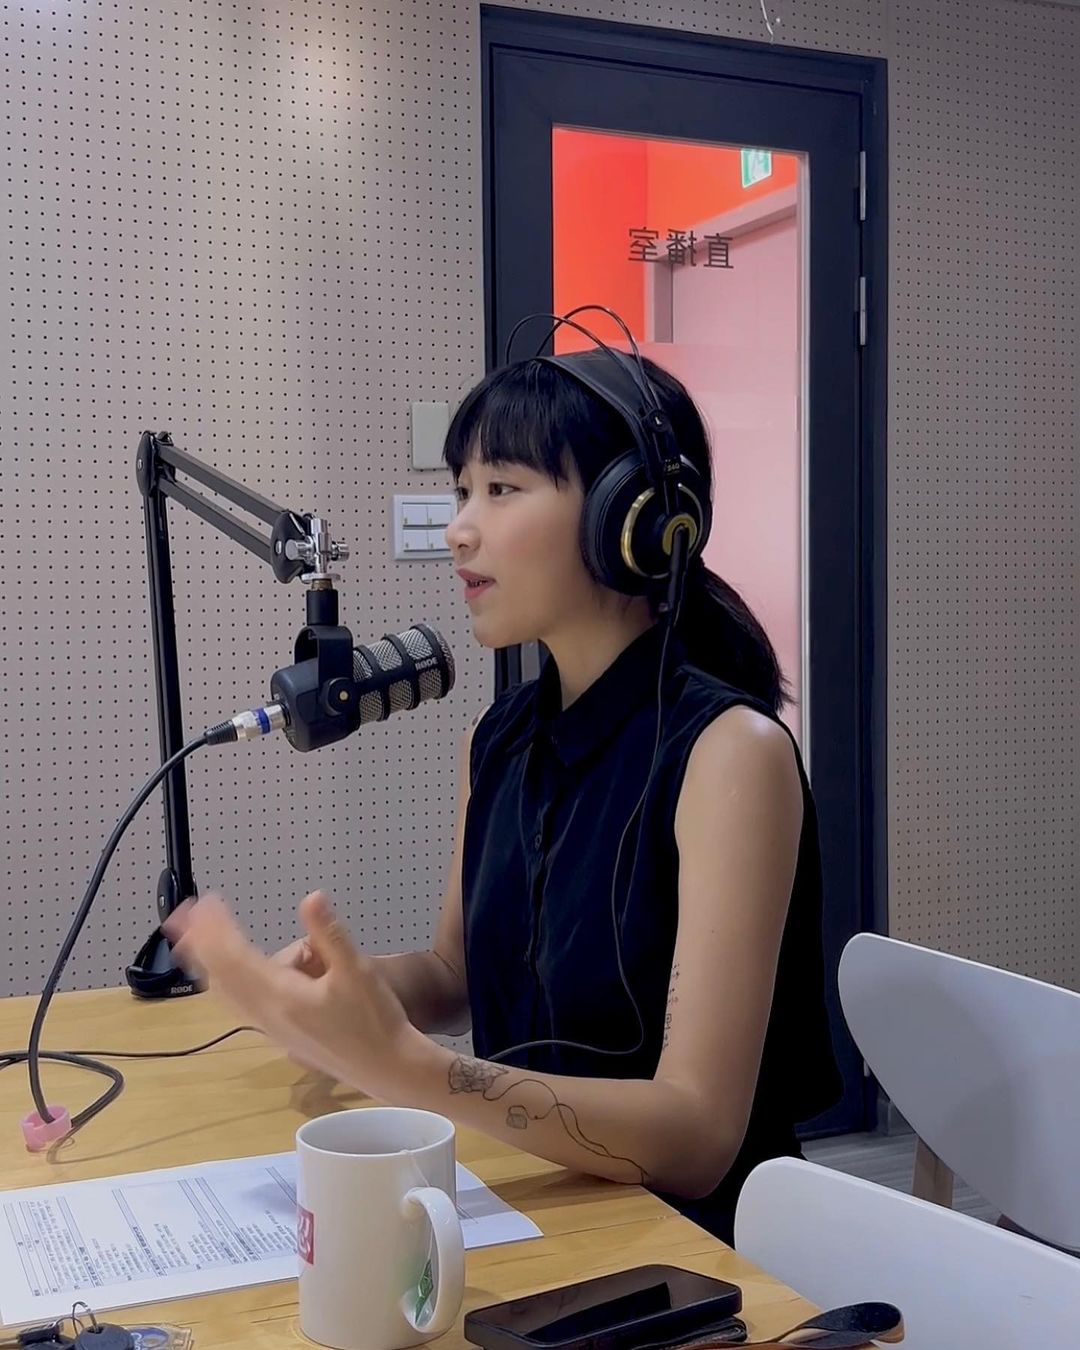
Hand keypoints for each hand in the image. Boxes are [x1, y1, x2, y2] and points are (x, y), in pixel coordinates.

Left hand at [164, 890, 422, 1096]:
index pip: (235, 956)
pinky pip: (239, 1005)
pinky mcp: (280, 1035)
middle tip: (181, 915)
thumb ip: (330, 934)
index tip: (206, 901)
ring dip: (207, 964)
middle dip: (200, 943)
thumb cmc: (374, 1018)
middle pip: (220, 975)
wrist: (386, 1068)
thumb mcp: (358, 971)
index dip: (217, 928)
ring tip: (190, 942)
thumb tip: (311, 897)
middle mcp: (265, 1014)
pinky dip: (224, 983)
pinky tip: (227, 979)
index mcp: (280, 996)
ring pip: (226, 993)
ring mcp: (270, 1028)